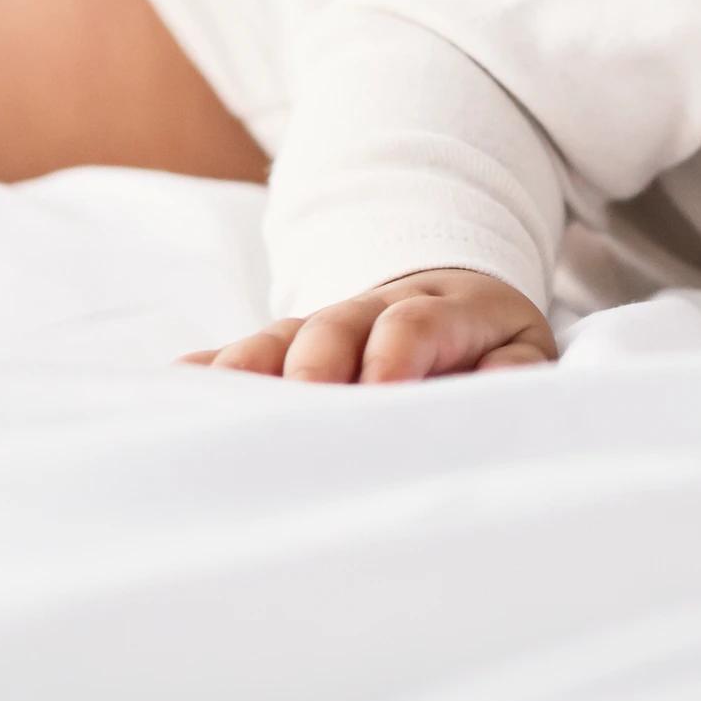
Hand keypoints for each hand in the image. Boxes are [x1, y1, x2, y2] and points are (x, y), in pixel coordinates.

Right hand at [178, 268, 556, 383]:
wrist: (451, 304)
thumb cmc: (491, 349)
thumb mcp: (522, 352)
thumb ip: (517, 370)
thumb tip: (499, 385)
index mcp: (443, 309)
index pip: (416, 322)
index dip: (399, 349)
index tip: (382, 387)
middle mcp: (374, 311)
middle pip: (338, 323)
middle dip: (316, 359)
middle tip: (303, 397)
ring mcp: (323, 330)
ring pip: (283, 337)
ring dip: (251, 365)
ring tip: (218, 396)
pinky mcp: (286, 351)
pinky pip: (243, 355)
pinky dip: (211, 369)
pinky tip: (177, 386)